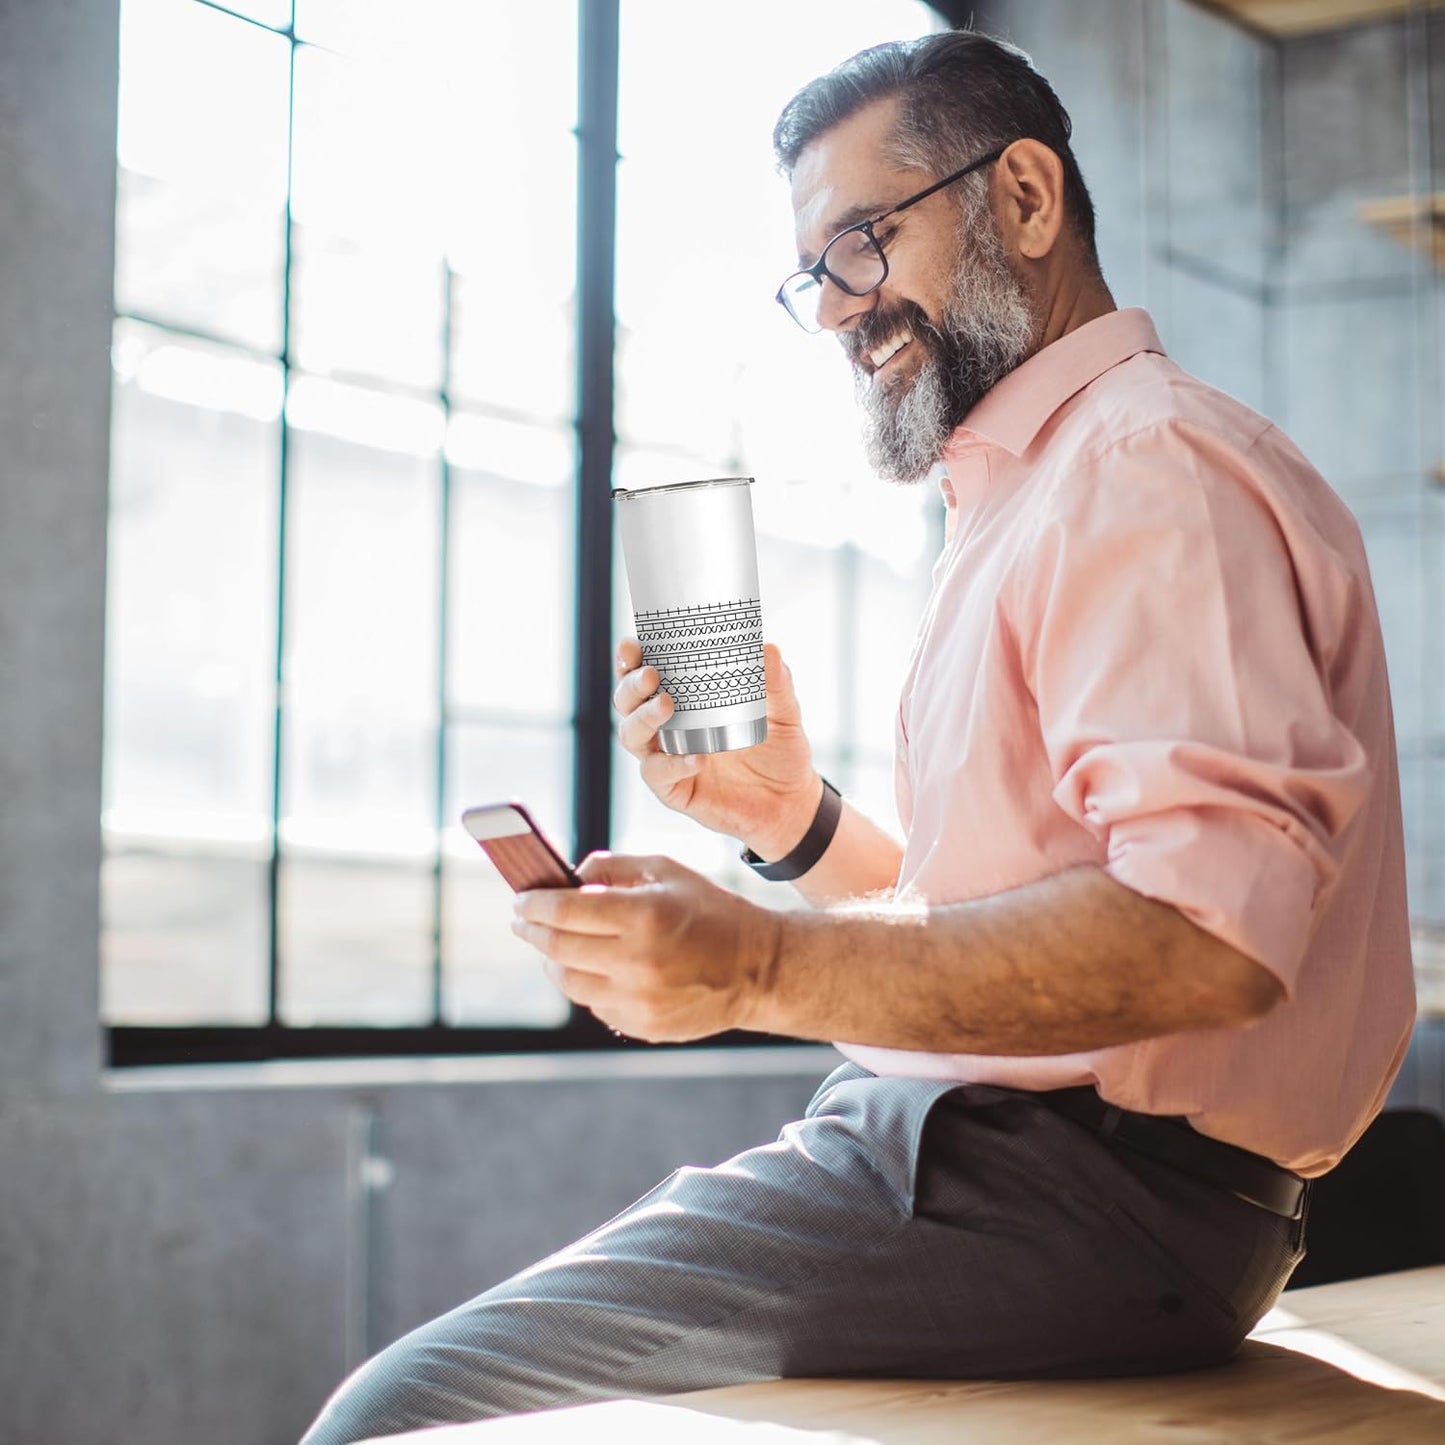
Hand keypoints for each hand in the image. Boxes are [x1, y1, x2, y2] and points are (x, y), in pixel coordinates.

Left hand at [510, 852, 782, 1041]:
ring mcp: (638, 1001)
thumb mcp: (666, 871)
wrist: (758, 969)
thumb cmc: (710, 911)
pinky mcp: (641, 1026)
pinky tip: (595, 967)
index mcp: (644, 916)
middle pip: (557, 948)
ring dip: (553, 960)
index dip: (534, 903)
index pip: (565, 910)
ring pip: (569, 982)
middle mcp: (637, 962)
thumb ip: (613, 867)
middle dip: (533, 930)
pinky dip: (586, 983)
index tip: (521, 899)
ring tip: (555, 944)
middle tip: (523, 919)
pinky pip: (595, 1004)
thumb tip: (568, 878)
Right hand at [613, 638, 821, 859]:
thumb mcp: (783, 711)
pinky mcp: (674, 790)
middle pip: (626, 701)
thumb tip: (767, 648)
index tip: (633, 646)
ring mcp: (667, 758)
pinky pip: (659, 775)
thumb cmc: (778, 750)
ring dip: (643, 718)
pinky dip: (673, 764)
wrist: (790, 800)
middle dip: (630, 685)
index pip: (644, 673)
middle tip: (651, 674)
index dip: (630, 658)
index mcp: (685, 700)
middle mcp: (667, 727)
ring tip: (666, 705)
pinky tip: (695, 758)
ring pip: (631, 736)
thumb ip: (776, 681)